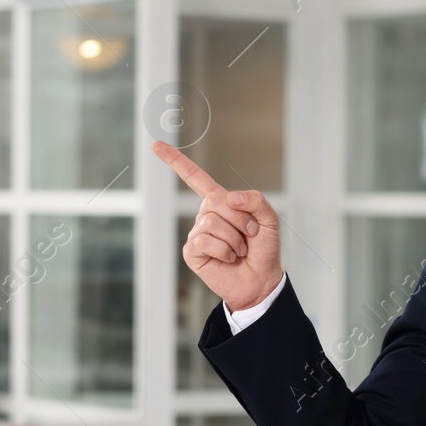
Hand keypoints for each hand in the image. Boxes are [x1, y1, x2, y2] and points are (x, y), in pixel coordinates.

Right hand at [151, 140, 282, 312]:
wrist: (261, 279)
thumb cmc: (263, 250)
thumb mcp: (269, 220)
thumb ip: (256, 201)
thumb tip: (232, 197)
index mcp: (221, 203)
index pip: (195, 178)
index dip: (176, 161)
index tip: (156, 145)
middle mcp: (205, 216)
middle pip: (214, 201)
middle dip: (240, 218)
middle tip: (250, 234)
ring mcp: (197, 234)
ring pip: (212, 222)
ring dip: (234, 238)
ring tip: (239, 250)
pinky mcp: (192, 251)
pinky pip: (205, 241)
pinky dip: (224, 250)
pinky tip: (228, 258)